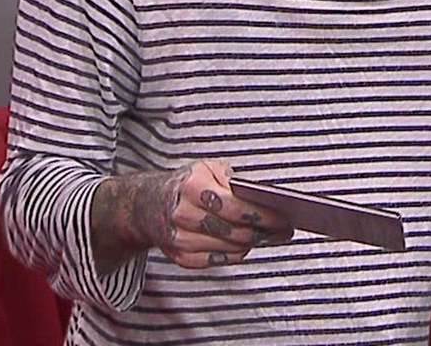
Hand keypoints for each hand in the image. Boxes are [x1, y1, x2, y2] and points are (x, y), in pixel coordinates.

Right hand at [91, 160, 294, 272]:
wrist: (147, 204)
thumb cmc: (186, 184)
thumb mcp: (208, 170)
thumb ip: (235, 183)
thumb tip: (267, 199)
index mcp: (191, 187)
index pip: (234, 206)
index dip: (262, 214)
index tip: (283, 215)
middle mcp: (183, 214)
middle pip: (234, 231)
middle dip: (264, 231)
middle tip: (284, 227)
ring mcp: (179, 239)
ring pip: (230, 248)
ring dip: (254, 243)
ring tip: (271, 234)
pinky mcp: (181, 258)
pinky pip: (219, 261)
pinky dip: (236, 253)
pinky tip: (248, 243)